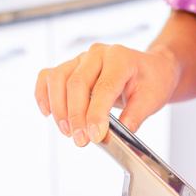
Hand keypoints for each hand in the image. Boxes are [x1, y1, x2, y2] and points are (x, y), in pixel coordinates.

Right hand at [33, 43, 179, 146]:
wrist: (151, 69)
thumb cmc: (152, 81)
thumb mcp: (151, 99)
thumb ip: (134, 116)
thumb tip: (114, 135)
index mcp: (121, 58)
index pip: (103, 87)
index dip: (95, 114)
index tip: (94, 136)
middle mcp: (98, 54)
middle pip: (76, 83)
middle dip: (75, 116)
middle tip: (80, 140)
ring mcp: (81, 59)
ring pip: (58, 79)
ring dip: (59, 109)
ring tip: (67, 132)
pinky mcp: (70, 67)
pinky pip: (48, 77)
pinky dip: (43, 95)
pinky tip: (48, 113)